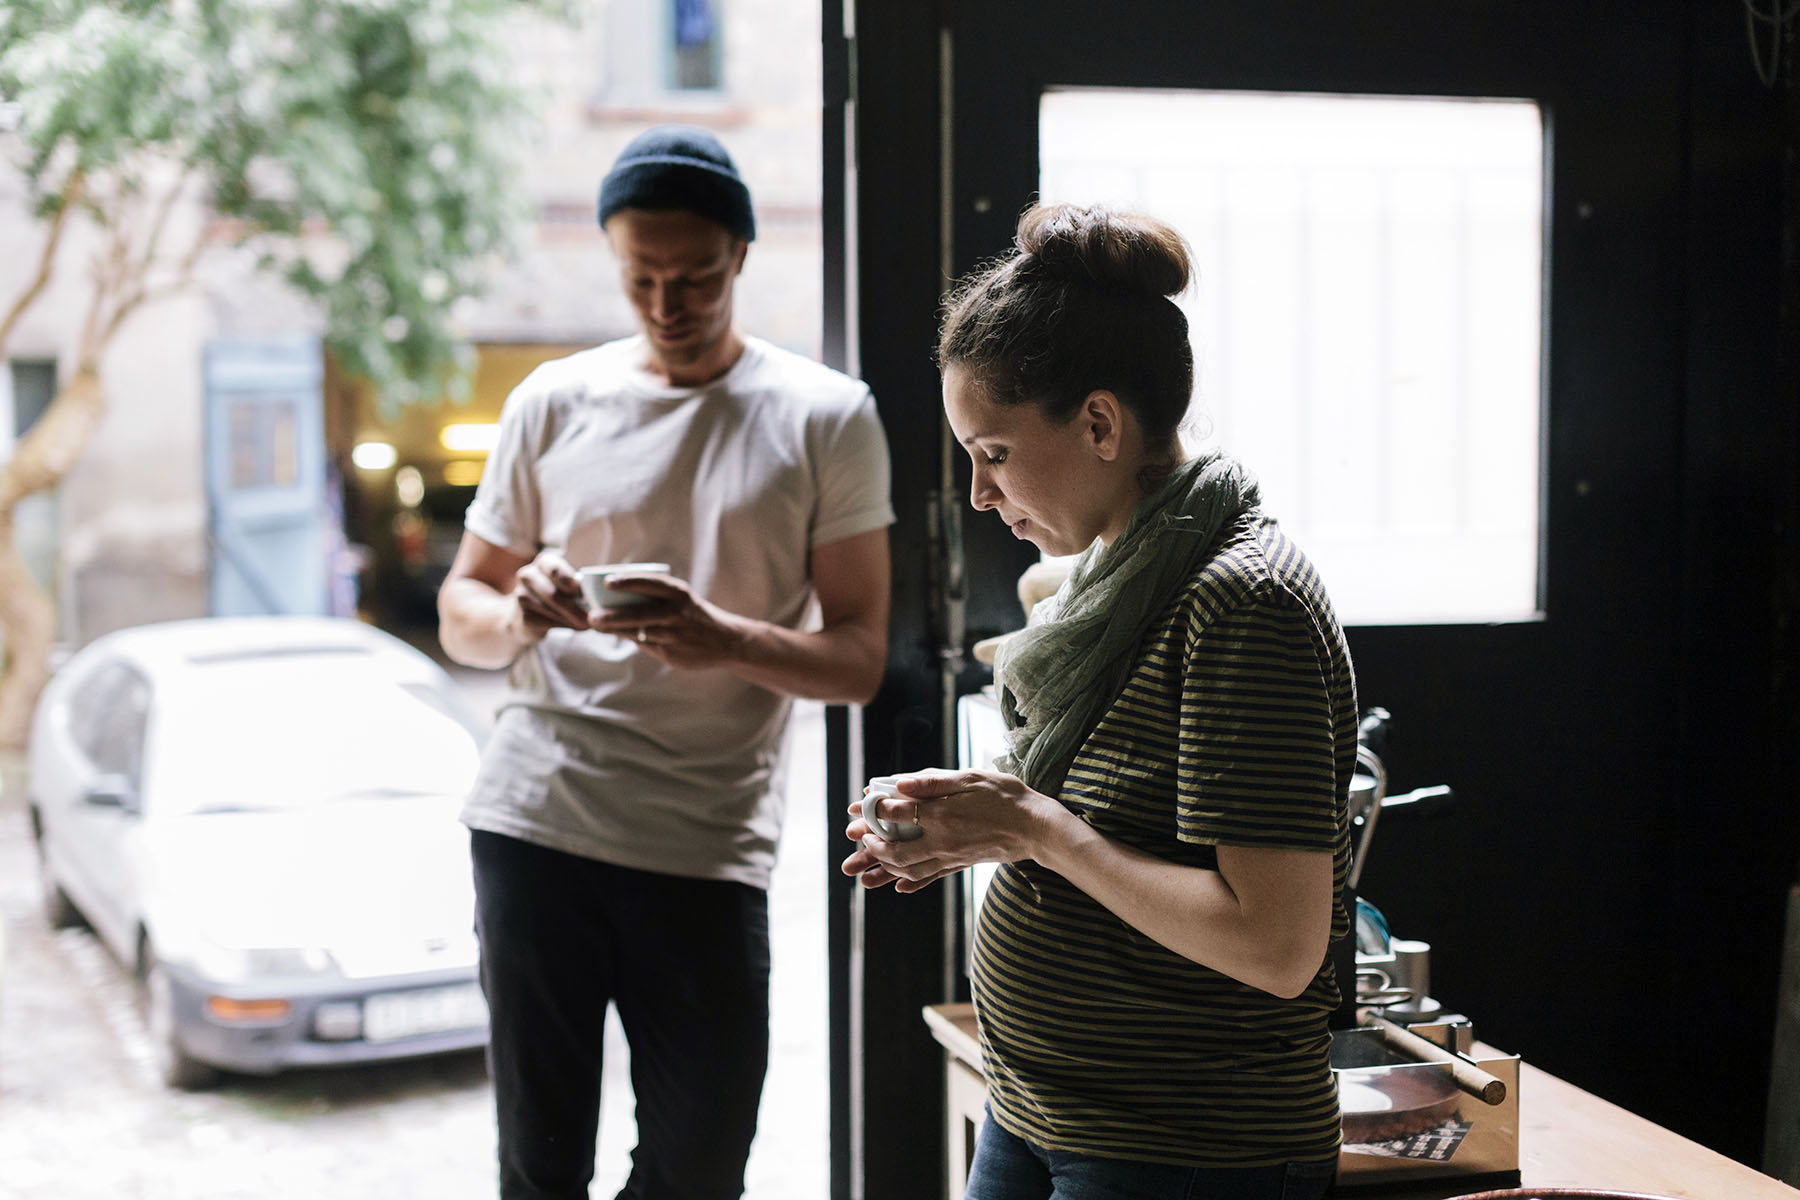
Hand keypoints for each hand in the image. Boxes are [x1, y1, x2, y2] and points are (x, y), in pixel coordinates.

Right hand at [507, 550, 591, 641]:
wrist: (526, 616)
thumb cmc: (555, 596)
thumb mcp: (565, 586)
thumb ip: (577, 589)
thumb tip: (594, 601)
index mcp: (544, 563)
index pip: (554, 568)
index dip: (567, 579)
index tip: (579, 592)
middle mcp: (528, 575)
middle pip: (553, 594)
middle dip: (574, 608)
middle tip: (590, 618)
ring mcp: (521, 595)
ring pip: (551, 610)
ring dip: (571, 619)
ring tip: (586, 624)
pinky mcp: (522, 616)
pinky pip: (547, 622)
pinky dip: (564, 625)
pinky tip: (574, 627)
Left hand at [586, 572, 751, 668]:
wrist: (725, 641)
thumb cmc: (693, 615)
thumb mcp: (681, 599)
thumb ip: (655, 598)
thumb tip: (617, 599)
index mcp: (678, 593)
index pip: (651, 583)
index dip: (628, 581)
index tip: (607, 581)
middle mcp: (676, 612)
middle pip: (639, 613)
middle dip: (613, 615)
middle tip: (592, 616)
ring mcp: (673, 634)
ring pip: (638, 632)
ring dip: (615, 629)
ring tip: (595, 625)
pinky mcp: (670, 652)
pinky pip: (644, 644)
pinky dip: (630, 638)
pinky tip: (618, 633)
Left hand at [839, 768, 1063, 892]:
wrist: (1037, 827)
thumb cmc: (1006, 796)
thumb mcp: (970, 778)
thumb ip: (933, 783)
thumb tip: (898, 784)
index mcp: (942, 814)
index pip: (896, 813)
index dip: (873, 809)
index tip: (858, 805)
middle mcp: (942, 840)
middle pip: (895, 849)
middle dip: (870, 845)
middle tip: (854, 838)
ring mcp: (951, 856)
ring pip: (908, 869)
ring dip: (883, 869)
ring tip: (862, 870)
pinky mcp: (961, 864)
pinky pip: (931, 878)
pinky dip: (912, 883)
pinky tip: (898, 887)